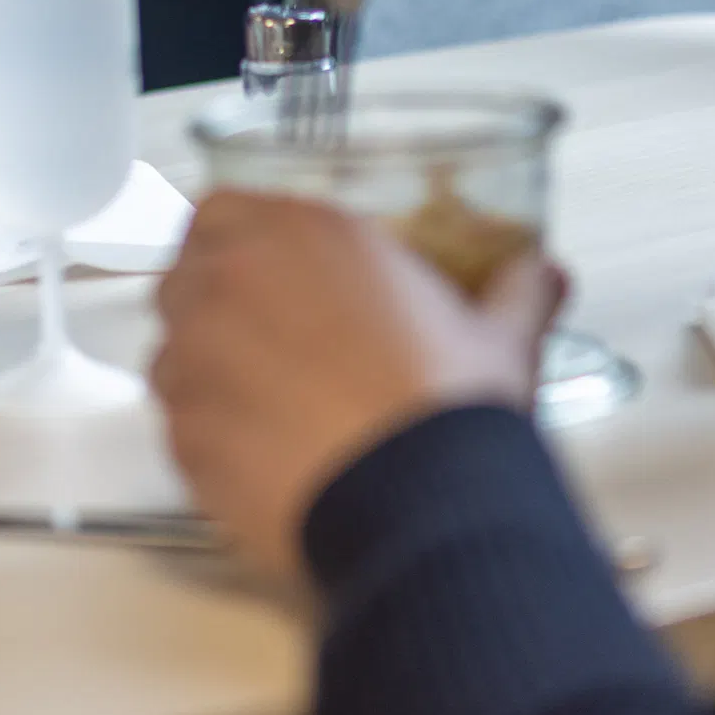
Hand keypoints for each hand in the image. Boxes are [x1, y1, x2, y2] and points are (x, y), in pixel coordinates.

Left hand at [151, 191, 566, 578]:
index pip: (221, 209)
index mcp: (303, 234)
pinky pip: (175, 426)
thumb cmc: (449, 411)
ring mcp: (197, 359)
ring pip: (171, 351)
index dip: (237, 242)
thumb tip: (543, 274)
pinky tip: (259, 458)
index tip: (260, 272)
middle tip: (265, 344)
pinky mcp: (182, 435)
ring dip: (205, 371)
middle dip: (214, 305)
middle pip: (185, 275)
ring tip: (264, 409)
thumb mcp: (500, 336)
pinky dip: (205, 437)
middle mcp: (233, 281)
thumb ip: (516, 291)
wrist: (423, 505)